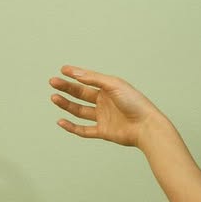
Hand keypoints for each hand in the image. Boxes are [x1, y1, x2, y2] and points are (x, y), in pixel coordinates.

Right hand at [48, 66, 163, 148]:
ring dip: (66, 105)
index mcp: (109, 89)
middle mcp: (105, 102)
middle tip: (53, 82)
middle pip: (81, 94)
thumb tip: (75, 73)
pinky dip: (72, 127)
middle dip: (67, 88)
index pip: (88, 79)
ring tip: (54, 98)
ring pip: (80, 111)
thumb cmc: (135, 103)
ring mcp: (103, 117)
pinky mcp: (103, 131)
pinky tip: (61, 121)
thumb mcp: (114, 85)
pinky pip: (84, 130)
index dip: (75, 74)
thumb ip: (94, 79)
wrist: (146, 127)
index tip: (62, 70)